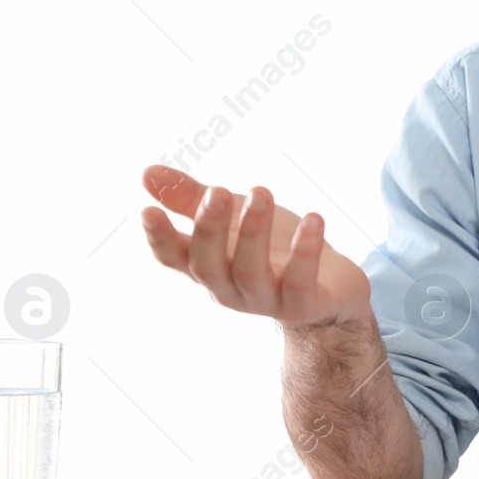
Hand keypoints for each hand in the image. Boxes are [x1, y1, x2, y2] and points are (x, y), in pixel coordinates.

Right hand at [139, 164, 369, 326]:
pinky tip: (314, 218)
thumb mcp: (236, 216)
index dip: (158, 238)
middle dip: (210, 229)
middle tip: (219, 192)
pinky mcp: (303, 304)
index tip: (148, 210)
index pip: (173, 258)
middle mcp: (230, 288)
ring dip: (254, 232)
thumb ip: (193, 198)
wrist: (332, 290)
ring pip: (250, 272)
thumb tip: (146, 173)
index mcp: (209, 265)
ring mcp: (266, 300)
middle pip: (207, 266)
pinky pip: (301, 281)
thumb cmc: (275, 248)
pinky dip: (306, 250)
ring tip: (261, 192)